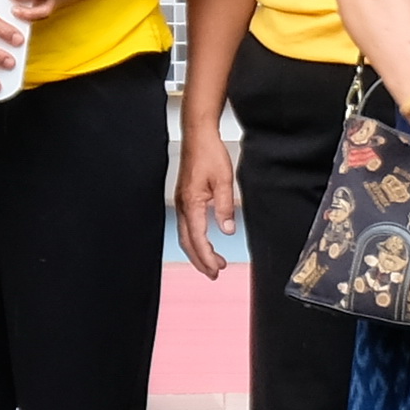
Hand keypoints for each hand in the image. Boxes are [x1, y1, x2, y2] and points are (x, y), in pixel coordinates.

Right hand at [174, 121, 239, 279]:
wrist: (198, 135)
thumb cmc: (209, 153)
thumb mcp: (224, 180)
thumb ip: (225, 207)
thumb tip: (227, 230)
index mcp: (192, 202)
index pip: (198, 238)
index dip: (207, 256)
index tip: (217, 268)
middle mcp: (183, 204)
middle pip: (188, 242)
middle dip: (201, 260)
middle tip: (214, 273)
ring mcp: (182, 201)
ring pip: (186, 234)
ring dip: (198, 251)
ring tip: (212, 262)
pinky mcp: (185, 197)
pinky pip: (188, 224)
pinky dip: (195, 238)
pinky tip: (205, 241)